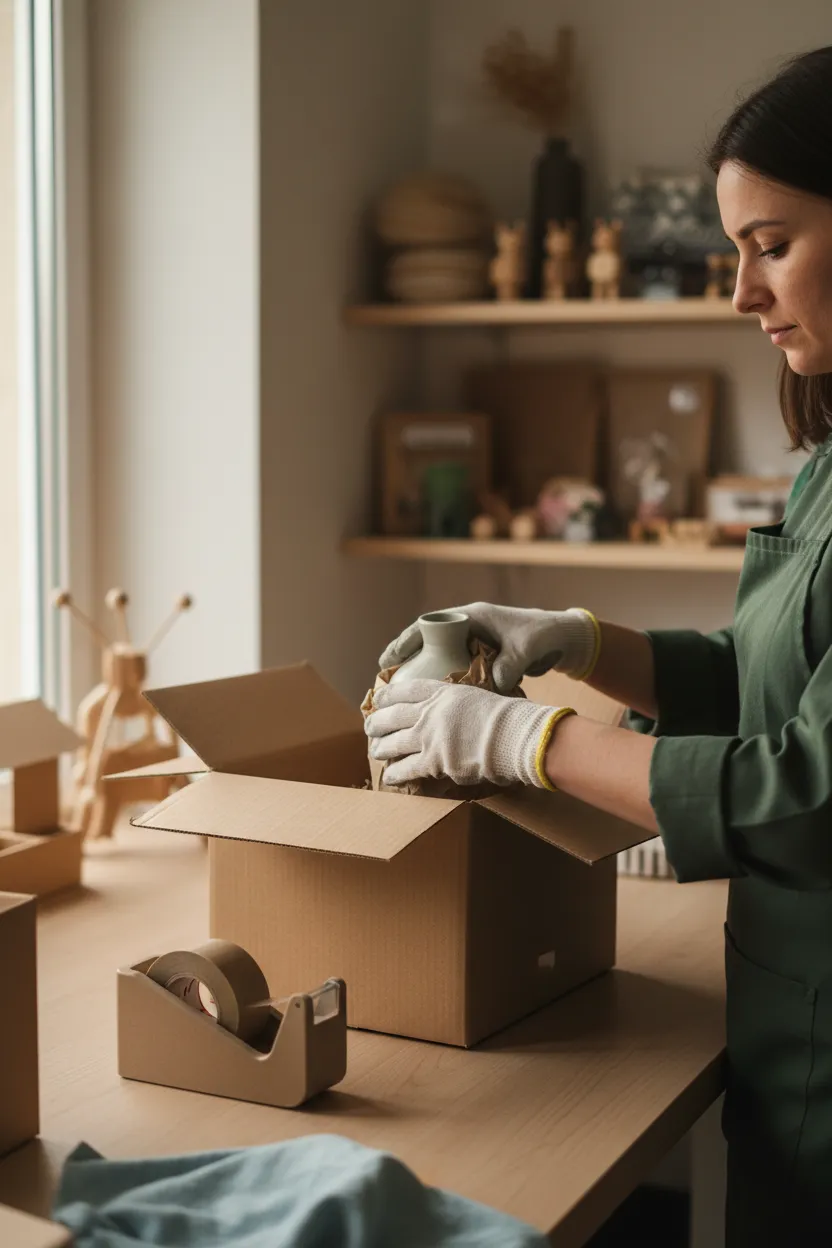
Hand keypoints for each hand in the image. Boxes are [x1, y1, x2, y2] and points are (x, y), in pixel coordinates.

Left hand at [365, 679, 573, 789]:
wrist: (512, 736)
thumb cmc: (506, 717)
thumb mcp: (478, 696)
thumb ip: (460, 702)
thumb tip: (458, 710)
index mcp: (442, 692)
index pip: (405, 690)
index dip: (387, 695)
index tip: (378, 698)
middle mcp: (430, 712)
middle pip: (392, 715)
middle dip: (377, 722)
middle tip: (370, 727)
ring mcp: (429, 736)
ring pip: (393, 742)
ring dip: (381, 747)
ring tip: (375, 751)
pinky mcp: (433, 761)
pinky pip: (405, 768)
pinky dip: (395, 773)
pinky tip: (389, 777)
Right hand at [379, 602, 597, 693]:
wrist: (564, 638)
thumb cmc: (544, 636)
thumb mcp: (524, 650)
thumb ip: (508, 666)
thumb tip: (491, 686)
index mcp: (472, 616)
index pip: (428, 625)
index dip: (405, 642)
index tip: (387, 661)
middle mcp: (469, 627)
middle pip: (427, 642)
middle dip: (407, 662)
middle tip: (385, 684)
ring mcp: (475, 642)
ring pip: (440, 657)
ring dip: (423, 674)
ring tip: (402, 697)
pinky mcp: (483, 657)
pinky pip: (456, 668)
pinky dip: (444, 682)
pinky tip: (434, 703)